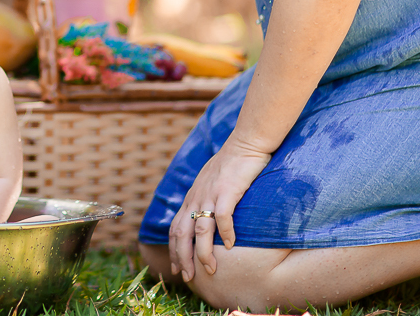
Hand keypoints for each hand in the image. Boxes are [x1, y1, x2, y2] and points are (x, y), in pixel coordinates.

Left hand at [168, 139, 271, 281]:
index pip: (176, 227)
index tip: (177, 267)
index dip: (174, 249)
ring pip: (201, 230)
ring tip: (209, 269)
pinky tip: (231, 246)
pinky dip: (226, 233)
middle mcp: (196, 197)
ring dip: (203, 252)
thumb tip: (206, 218)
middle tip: (187, 276)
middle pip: (183, 232)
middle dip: (183, 257)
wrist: (245, 143)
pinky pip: (223, 216)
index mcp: (191, 197)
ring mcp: (211, 194)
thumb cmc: (231, 164)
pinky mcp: (227, 190)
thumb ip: (206, 199)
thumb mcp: (211, 183)